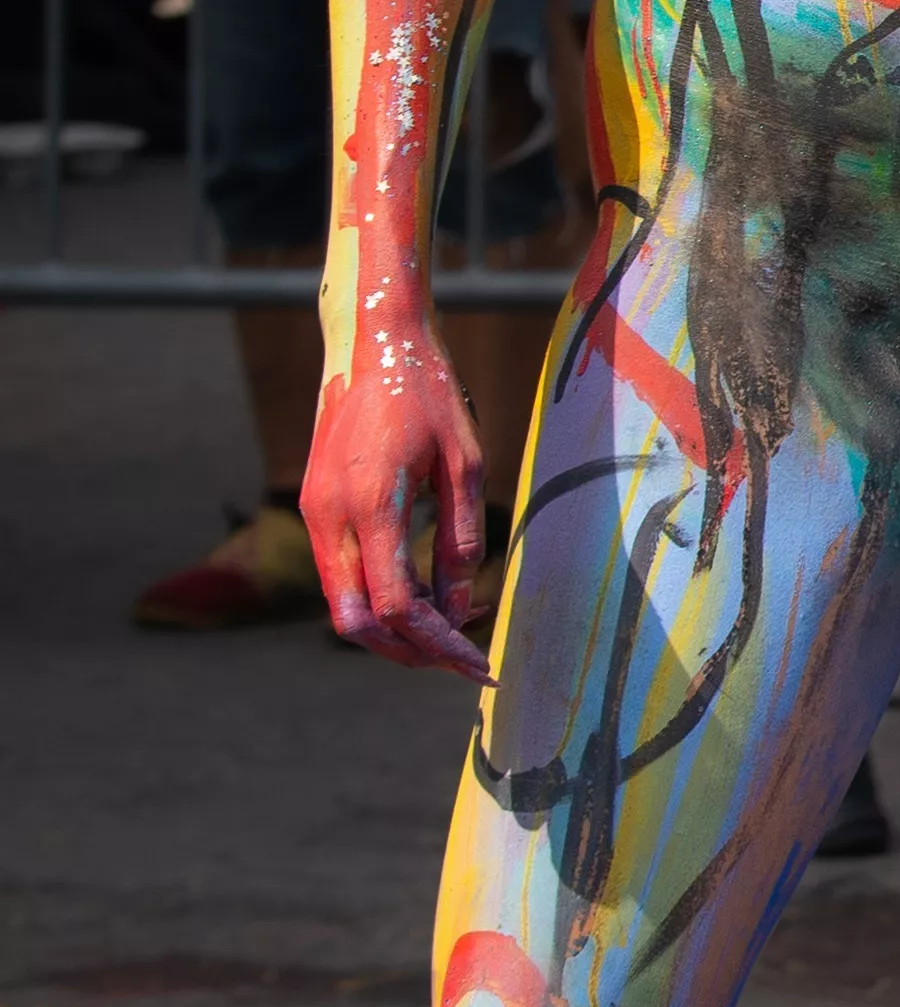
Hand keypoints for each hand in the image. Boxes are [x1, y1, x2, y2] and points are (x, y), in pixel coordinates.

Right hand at [302, 310, 492, 680]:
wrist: (373, 342)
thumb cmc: (428, 394)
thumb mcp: (466, 465)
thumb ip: (462, 540)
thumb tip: (459, 607)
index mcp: (372, 504)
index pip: (396, 607)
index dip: (438, 644)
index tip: (478, 664)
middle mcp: (331, 516)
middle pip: (357, 623)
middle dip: (409, 652)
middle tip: (464, 659)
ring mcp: (316, 512)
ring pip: (343, 605)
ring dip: (394, 629)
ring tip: (453, 627)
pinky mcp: (315, 506)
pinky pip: (340, 575)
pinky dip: (377, 597)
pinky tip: (423, 592)